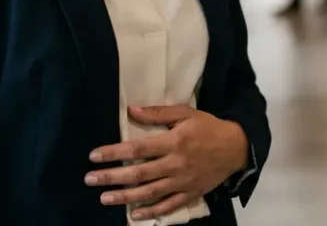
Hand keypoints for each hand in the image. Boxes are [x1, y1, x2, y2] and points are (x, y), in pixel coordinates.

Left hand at [85, 105, 248, 220]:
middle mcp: (175, 164)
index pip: (137, 148)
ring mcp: (182, 182)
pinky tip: (134, 215)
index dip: (114, 152)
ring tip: (104, 198)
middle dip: (112, 177)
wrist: (236, 148)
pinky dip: (152, 212)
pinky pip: (168, 206)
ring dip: (125, 197)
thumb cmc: (208, 127)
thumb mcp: (185, 113)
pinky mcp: (190, 194)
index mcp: (173, 142)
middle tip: (90, 179)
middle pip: (139, 173)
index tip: (94, 156)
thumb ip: (158, 113)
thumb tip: (132, 110)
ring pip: (150, 192)